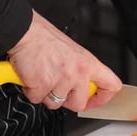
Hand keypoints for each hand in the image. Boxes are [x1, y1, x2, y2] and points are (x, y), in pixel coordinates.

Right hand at [7, 10, 121, 110]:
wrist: (25, 31)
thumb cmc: (45, 39)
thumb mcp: (75, 52)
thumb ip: (83, 70)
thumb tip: (85, 85)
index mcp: (89, 64)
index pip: (112, 86)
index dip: (103, 97)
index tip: (95, 100)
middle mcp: (78, 73)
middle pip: (79, 104)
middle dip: (67, 101)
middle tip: (59, 90)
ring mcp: (61, 80)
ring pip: (55, 103)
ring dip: (46, 94)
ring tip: (43, 77)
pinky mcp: (42, 85)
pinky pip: (36, 98)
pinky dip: (32, 91)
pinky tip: (33, 77)